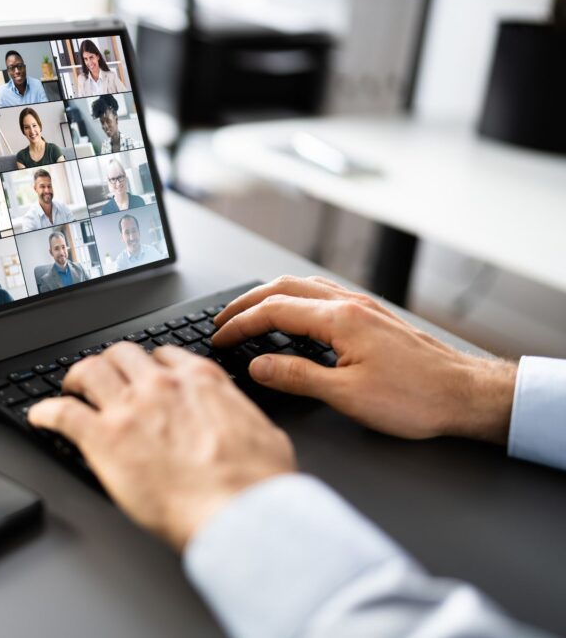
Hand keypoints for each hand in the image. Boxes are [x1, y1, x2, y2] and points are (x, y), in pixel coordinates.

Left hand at [28, 343, 294, 550]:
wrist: (240, 513)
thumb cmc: (257, 484)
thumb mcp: (263, 434)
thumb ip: (241, 418)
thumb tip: (242, 424)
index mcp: (200, 381)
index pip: (163, 356)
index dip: (148, 367)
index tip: (143, 377)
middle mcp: (160, 386)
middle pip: (121, 354)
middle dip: (109, 365)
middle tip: (103, 379)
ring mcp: (129, 409)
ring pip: (88, 371)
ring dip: (75, 378)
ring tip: (69, 389)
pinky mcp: (102, 438)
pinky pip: (61, 412)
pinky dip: (46, 412)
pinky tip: (40, 417)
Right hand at [211, 275, 517, 443]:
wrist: (466, 394)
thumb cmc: (416, 398)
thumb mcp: (347, 395)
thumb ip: (296, 377)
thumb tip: (257, 365)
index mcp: (339, 320)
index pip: (273, 311)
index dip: (240, 324)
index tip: (219, 337)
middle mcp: (350, 305)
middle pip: (284, 288)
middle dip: (247, 303)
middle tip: (222, 320)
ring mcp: (363, 308)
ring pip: (304, 287)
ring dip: (270, 296)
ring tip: (249, 313)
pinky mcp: (373, 317)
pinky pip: (323, 295)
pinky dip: (295, 299)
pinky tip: (294, 315)